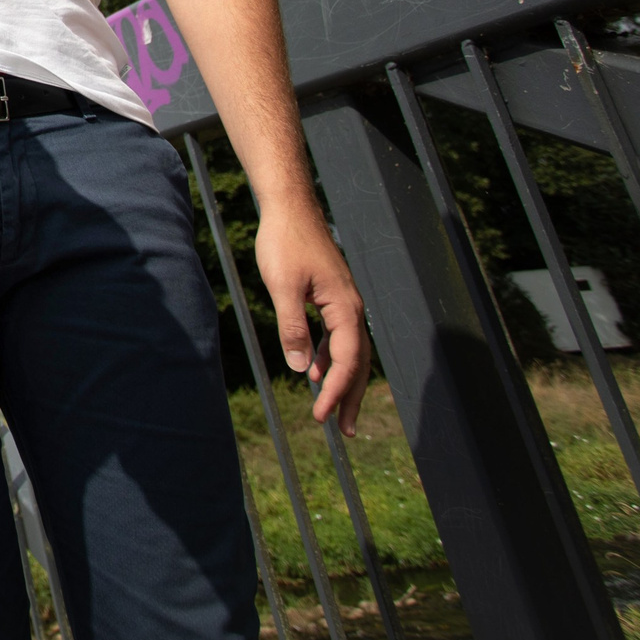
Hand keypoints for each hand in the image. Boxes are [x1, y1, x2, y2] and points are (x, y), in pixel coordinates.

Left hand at [253, 200, 370, 432]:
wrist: (289, 209)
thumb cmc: (285, 243)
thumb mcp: (283, 287)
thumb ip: (293, 328)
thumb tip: (300, 368)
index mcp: (344, 307)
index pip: (347, 360)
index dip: (336, 390)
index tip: (323, 415)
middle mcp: (351, 308)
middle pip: (357, 362)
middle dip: (349, 396)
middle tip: (345, 430)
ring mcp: (342, 303)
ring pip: (349, 351)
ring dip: (341, 380)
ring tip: (333, 411)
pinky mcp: (330, 297)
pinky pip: (337, 337)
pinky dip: (329, 358)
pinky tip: (314, 371)